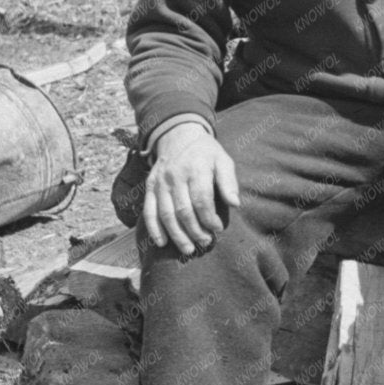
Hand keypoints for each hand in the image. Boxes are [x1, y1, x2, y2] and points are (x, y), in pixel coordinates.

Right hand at [143, 124, 240, 254]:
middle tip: (206, 243)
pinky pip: (149, 211)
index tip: (218, 229)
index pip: (202, 200)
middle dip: (195, 231)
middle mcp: (175, 176)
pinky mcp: (150, 186)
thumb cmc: (206, 152)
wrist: (179, 135)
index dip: (210, 219)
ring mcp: (160, 182)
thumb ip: (228, 182)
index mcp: (196, 168)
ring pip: (166, 214)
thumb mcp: (223, 160)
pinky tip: (162, 243)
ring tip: (188, 249)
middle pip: (183, 210)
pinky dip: (154, 229)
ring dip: (177, 235)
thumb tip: (235, 204)